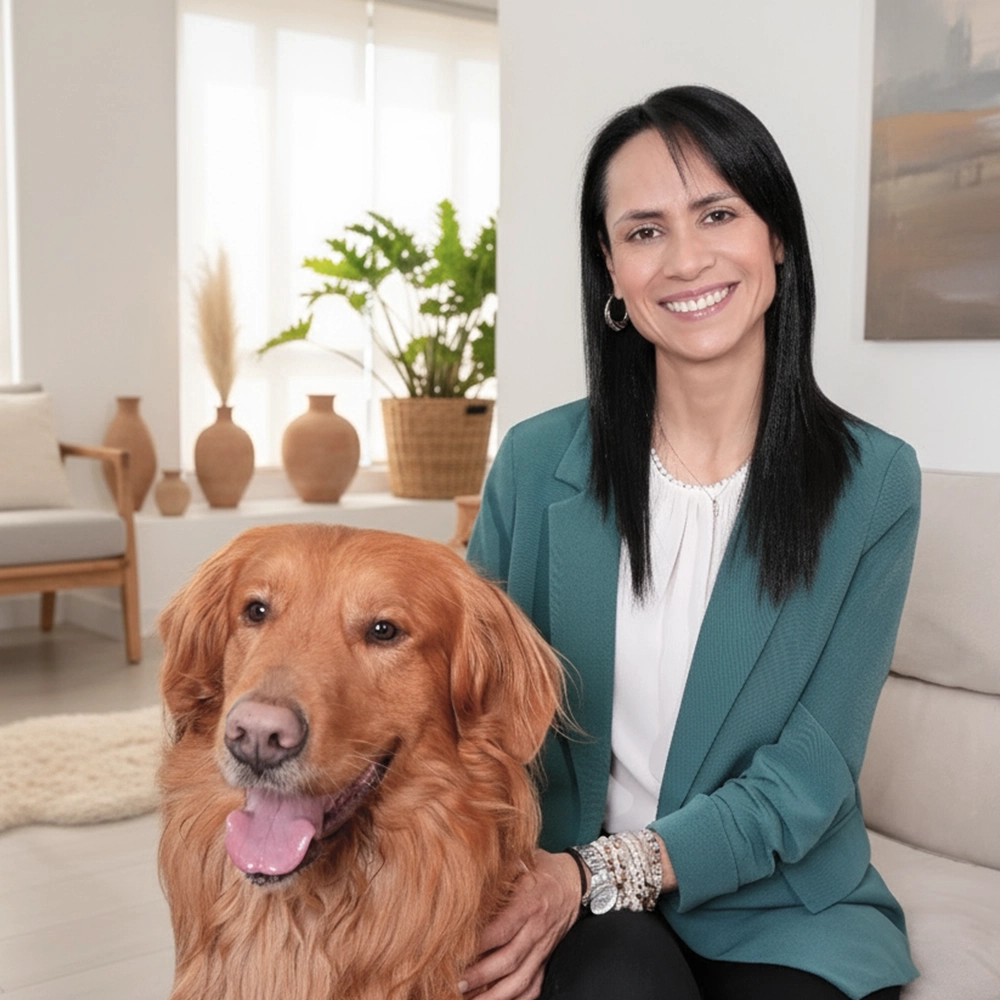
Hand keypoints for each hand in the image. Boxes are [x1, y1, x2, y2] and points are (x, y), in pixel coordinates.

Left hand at [460, 849, 581, 999]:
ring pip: (520, 980)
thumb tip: (468, 862)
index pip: (501, 928)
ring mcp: (543, 948)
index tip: (453, 951)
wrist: (575, 882)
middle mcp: (536, 929)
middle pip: (508, 959)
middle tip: (454, 983)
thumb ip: (498, 868)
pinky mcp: (547, 960)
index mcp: (528, 902)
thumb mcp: (522, 859)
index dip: (477, 944)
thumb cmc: (542, 869)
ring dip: (494, 996)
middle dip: (480, 976)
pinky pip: (534, 987)